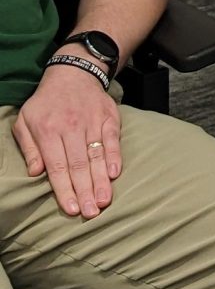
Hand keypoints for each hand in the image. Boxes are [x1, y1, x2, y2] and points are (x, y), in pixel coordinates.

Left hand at [12, 65, 122, 218]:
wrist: (73, 74)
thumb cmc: (46, 103)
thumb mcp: (25, 121)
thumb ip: (29, 148)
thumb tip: (35, 172)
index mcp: (47, 131)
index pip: (56, 166)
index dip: (64, 189)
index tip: (71, 209)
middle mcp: (70, 127)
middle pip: (78, 165)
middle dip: (85, 192)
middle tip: (91, 214)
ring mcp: (91, 122)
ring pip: (96, 156)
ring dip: (101, 180)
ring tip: (104, 201)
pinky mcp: (109, 118)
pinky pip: (112, 140)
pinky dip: (115, 157)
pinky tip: (115, 174)